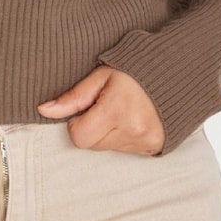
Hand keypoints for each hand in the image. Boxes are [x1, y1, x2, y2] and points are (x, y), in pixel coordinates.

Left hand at [37, 66, 163, 154]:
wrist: (176, 70)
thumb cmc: (136, 69)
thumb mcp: (101, 75)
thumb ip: (73, 96)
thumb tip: (44, 110)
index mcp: (116, 110)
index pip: (79, 137)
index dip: (77, 123)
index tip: (87, 108)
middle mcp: (133, 130)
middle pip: (92, 145)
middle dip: (93, 128)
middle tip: (107, 106)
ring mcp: (146, 141)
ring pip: (108, 149)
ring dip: (109, 133)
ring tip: (122, 110)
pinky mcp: (155, 147)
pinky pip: (126, 151)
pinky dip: (124, 138)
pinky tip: (132, 119)